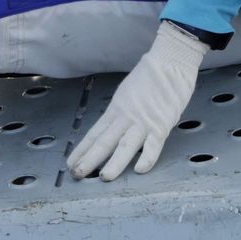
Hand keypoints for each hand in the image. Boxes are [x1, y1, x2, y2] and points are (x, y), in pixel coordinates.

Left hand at [68, 22, 208, 180]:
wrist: (170, 61)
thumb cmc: (152, 74)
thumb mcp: (128, 93)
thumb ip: (123, 111)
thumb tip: (118, 126)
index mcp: (116, 109)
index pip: (95, 133)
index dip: (82, 149)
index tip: (71, 162)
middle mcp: (125, 117)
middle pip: (104, 142)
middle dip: (90, 160)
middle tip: (77, 174)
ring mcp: (143, 121)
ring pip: (125, 146)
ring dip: (114, 163)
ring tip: (104, 178)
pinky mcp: (161, 124)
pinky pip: (153, 144)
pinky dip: (147, 158)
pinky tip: (139, 170)